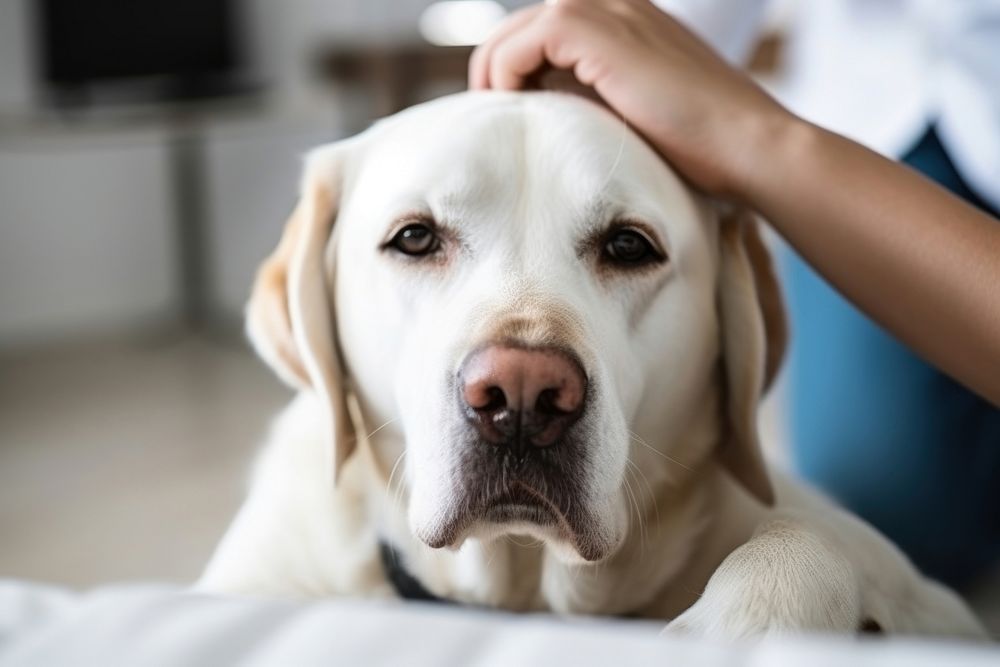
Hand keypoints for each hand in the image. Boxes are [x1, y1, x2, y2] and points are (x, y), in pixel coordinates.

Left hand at [469, 0, 793, 198]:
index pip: (548, 30)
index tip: (516, 114)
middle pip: (523, 26)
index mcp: (629, 17)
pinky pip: (521, 44)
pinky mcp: (594, 28)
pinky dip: (507, 77)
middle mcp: (615, 1)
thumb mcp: (642, 110)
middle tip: (497, 119)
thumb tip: (549, 114)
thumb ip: (601, 97)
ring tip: (500, 118)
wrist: (746, 144)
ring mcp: (606, 9)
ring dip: (496, 75)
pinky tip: (518, 111)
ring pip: (514, 31)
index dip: (520, 69)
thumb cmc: (705, 145)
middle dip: (499, 70)